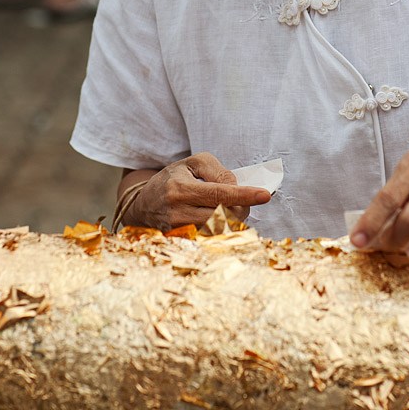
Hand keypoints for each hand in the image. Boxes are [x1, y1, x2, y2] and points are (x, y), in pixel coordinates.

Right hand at [129, 152, 270, 230]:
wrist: (143, 204)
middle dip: (241, 208)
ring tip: (230, 208)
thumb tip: (237, 188)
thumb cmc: (172, 179)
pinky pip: (210, 241)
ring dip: (233, 220)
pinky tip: (220, 221)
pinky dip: (222, 231)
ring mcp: (178, 232)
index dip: (244, 195)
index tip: (265, 195)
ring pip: (220, 231)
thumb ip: (218, 171)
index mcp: (180, 189)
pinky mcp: (180, 245)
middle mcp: (177, 212)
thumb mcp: (192, 164)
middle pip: (223, 216)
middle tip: (243, 200)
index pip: (219, 194)